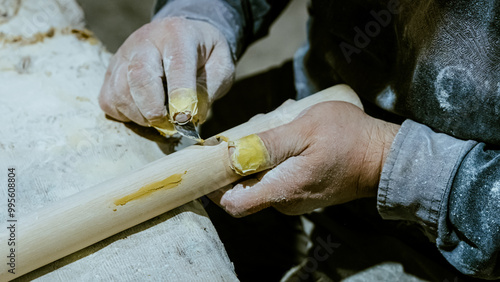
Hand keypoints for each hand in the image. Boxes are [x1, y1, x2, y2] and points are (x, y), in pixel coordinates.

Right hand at [99, 17, 234, 133]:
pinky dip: (124, 114)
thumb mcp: (220, 66)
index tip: (184, 119)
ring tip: (159, 120)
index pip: (176, 65)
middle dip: (153, 109)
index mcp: (178, 34)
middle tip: (168, 125)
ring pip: (120, 90)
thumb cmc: (204, 56)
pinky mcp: (111, 71)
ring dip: (139, 115)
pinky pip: (108, 99)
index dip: (180, 95)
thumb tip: (191, 117)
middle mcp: (145, 41)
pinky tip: (143, 114)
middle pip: (139, 76)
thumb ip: (209, 89)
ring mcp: (124, 55)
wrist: (182, 37)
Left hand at [210, 101, 400, 216]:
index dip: (213, 186)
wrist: (384, 157)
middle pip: (243, 188)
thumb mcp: (305, 130)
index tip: (208, 161)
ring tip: (270, 128)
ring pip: (260, 180)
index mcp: (282, 189)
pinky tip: (285, 138)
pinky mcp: (303, 190)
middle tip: (246, 131)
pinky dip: (273, 159)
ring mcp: (295, 198)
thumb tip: (233, 156)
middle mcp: (285, 201)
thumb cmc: (348, 138)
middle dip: (237, 161)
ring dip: (257, 157)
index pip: (233, 203)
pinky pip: (277, 177)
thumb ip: (268, 145)